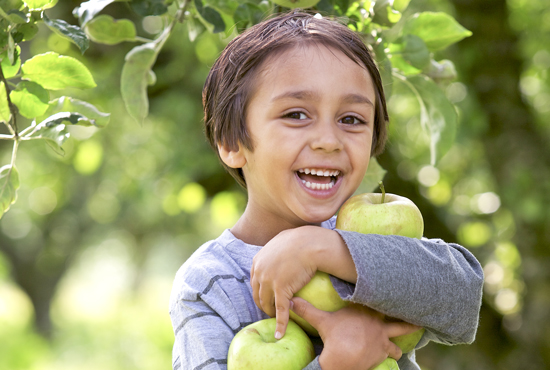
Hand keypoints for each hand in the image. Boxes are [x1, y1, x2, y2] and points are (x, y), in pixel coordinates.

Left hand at [250, 227, 317, 338]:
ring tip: (277, 320)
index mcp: (257, 261)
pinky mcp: (281, 290)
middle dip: (263, 304)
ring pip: (266, 304)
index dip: (260, 292)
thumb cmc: (301, 239)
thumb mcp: (281, 240)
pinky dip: (280, 324)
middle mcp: (260, 272)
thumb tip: (278, 249)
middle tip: (270, 311)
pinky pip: (280, 311)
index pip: (254, 282)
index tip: (266, 298)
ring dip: (270, 313)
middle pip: (258, 294)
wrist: (311, 244)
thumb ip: (275, 248)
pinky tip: (280, 334)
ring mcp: (269, 282)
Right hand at [291, 297, 420, 369]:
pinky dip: (392, 355)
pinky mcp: (382, 354)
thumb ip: (307, 309)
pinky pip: (391, 355)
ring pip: (396, 340)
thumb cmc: (334, 337)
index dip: (385, 296)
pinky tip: (396, 358)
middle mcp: (377, 324)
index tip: (394, 288)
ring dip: (397, 342)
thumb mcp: (321, 321)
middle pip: (397, 319)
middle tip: (420, 316)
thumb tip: (290, 300)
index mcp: (364, 312)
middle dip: (407, 318)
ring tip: (400, 344)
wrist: (342, 357)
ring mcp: (382, 339)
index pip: (376, 300)